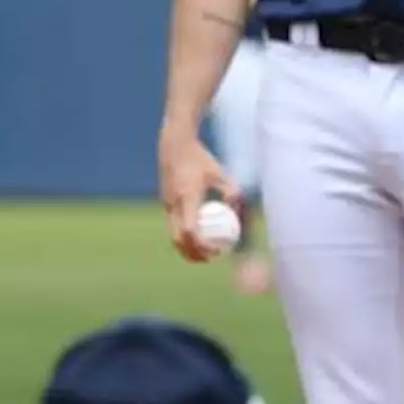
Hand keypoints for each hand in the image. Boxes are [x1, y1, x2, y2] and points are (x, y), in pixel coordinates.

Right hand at [158, 127, 242, 262]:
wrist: (174, 145)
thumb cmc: (200, 159)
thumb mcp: (220, 173)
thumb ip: (232, 192)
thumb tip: (238, 211)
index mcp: (187, 198)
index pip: (191, 231)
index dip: (203, 245)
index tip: (217, 250)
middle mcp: (172, 204)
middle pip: (179, 240)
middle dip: (193, 253)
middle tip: (211, 258)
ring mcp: (166, 205)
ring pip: (173, 235)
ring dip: (187, 247)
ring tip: (205, 253)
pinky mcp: (165, 203)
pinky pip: (173, 226)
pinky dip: (184, 235)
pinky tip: (198, 237)